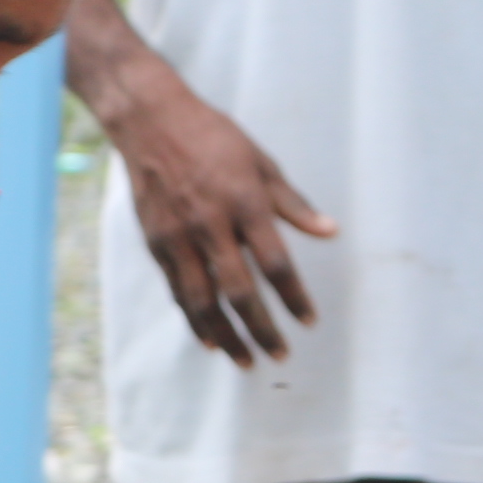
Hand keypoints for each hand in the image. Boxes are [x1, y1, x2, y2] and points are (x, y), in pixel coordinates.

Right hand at [107, 71, 334, 365]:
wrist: (152, 122)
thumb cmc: (215, 138)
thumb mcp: (262, 163)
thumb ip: (293, 204)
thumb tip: (330, 231)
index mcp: (245, 202)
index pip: (276, 262)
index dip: (294, 297)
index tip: (309, 321)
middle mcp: (211, 224)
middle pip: (239, 291)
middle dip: (261, 329)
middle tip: (280, 354)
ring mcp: (180, 236)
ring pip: (204, 301)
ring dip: (227, 336)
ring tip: (246, 360)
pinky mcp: (157, 243)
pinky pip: (178, 291)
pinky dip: (194, 320)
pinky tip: (209, 340)